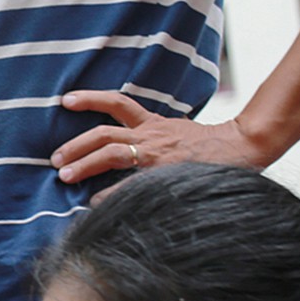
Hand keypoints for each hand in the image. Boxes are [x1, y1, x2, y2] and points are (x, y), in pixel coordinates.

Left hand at [50, 90, 268, 189]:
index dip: (90, 98)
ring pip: (112, 151)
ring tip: (64, 175)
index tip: (66, 100)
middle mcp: (151, 134)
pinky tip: (95, 201)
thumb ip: (152, 136)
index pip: (117, 103)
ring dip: (84, 163)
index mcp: (153, 123)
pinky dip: (111, 192)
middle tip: (54, 159)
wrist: (244, 146)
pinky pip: (131, 182)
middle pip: (104, 132)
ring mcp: (157, 152)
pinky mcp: (165, 170)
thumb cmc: (209, 146)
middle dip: (75, 144)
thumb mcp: (176, 132)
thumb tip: (127, 147)